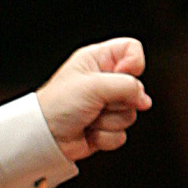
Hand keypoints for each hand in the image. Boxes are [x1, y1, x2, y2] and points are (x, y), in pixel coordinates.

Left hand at [36, 39, 150, 163]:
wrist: (43, 137)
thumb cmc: (59, 104)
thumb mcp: (94, 85)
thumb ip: (126, 86)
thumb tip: (144, 100)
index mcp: (98, 60)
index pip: (132, 50)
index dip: (134, 64)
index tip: (123, 74)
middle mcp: (104, 81)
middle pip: (135, 88)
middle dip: (118, 100)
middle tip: (97, 102)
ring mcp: (105, 107)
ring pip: (130, 115)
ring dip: (108, 121)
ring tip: (88, 119)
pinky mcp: (104, 129)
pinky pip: (120, 135)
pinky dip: (104, 137)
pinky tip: (88, 133)